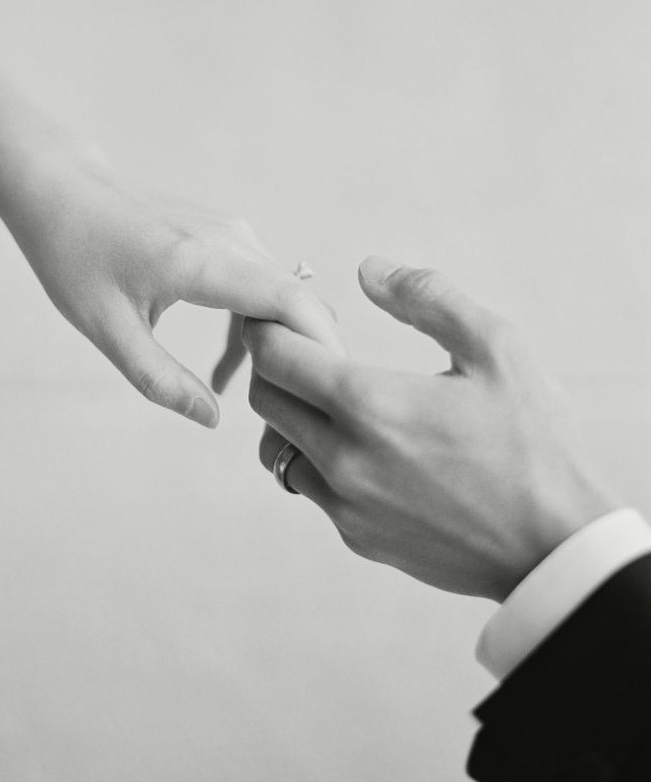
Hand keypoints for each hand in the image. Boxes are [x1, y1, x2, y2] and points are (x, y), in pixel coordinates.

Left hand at [0, 152, 342, 426]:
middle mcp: (229, 240)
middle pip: (298, 300)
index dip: (322, 345)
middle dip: (306, 357)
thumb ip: (160, 380)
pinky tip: (229, 364)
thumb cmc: (72, 254)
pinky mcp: (226, 234)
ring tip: (257, 396)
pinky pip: (261, 284)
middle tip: (294, 415)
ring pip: (283, 295)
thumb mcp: (107, 329)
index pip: (290, 300)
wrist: (60, 188)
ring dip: (278, 344)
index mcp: (199, 262)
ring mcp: (231, 232)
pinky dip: (257, 325)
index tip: (333, 390)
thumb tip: (212, 419)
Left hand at [243, 256, 616, 600]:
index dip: (268, 324)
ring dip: (291, 412)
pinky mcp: (357, 536)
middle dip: (274, 361)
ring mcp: (345, 504)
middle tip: (315, 345)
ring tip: (334, 395)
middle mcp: (343, 458)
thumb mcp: (498, 350)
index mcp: (370, 405)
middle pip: (265, 397)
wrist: (556, 550)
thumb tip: (369, 270)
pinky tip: (362, 443)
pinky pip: (310, 485)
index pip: (274, 354)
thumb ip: (428, 298)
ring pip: (277, 446)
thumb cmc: (534, 445)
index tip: (285, 311)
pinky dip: (317, 455)